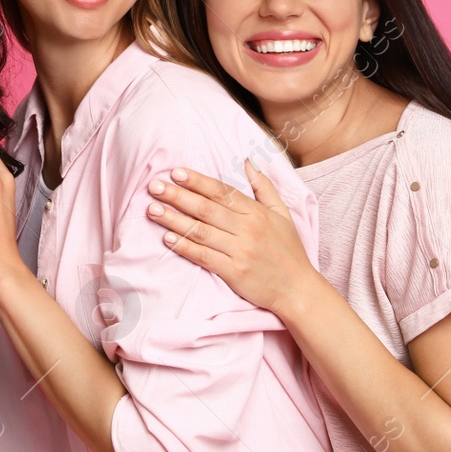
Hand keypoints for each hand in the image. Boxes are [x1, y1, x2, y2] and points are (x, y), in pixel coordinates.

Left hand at [144, 161, 318, 313]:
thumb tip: (248, 161)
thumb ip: (264, 187)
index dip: (197, 181)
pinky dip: (184, 247)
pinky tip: (166, 239)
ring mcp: (240, 251)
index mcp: (257, 213)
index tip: (175, 172)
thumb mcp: (282, 214)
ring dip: (174, 219)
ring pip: (201, 231)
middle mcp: (248, 229)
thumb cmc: (288, 251)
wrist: (298, 290)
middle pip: (207, 208)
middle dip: (177, 196)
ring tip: (152, 209)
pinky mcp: (234, 272)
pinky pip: (204, 256)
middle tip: (154, 186)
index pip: (222, 192)